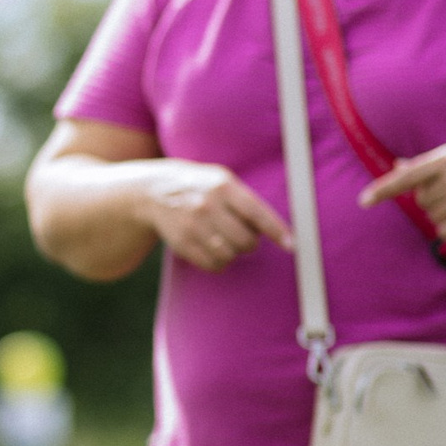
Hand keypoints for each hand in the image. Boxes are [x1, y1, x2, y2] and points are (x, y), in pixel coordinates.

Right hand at [144, 160, 292, 272]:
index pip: (257, 213)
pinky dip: (219, 262)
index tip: (290, 245)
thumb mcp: (222, 181)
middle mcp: (208, 206)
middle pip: (245, 240)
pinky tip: (213, 250)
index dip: (276, 231)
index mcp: (223, 187)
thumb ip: (247, 201)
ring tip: (226, 241)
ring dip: (233, 253)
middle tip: (242, 236)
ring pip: (229, 255)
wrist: (154, 190)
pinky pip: (212, 264)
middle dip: (250, 243)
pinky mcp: (182, 243)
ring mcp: (192, 225)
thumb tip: (275, 230)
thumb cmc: (200, 187)